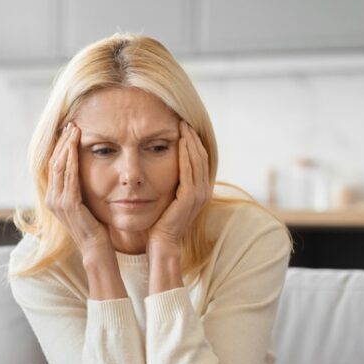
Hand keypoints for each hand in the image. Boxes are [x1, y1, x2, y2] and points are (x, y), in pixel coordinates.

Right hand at [45, 123, 111, 255]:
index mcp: (54, 197)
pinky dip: (71, 159)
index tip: (70, 130)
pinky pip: (68, 177)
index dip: (60, 146)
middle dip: (63, 141)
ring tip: (75, 129)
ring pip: (59, 166)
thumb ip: (80, 188)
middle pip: (54, 162)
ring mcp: (57, 202)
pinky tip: (76, 146)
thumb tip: (84, 170)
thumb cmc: (95, 226)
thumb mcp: (85, 203)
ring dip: (67, 146)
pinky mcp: (68, 204)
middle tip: (72, 123)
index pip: (54, 165)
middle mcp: (52, 199)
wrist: (96, 248)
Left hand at [149, 120, 210, 250]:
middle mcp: (203, 190)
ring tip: (182, 126)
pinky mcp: (190, 198)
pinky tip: (180, 142)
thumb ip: (171, 182)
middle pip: (201, 156)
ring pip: (197, 160)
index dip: (193, 142)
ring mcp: (198, 194)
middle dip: (193, 137)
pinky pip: (189, 171)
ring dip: (190, 142)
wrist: (161, 243)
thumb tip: (162, 164)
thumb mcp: (167, 197)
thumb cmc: (160, 222)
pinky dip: (185, 155)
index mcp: (199, 189)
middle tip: (184, 120)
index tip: (183, 126)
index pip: (199, 159)